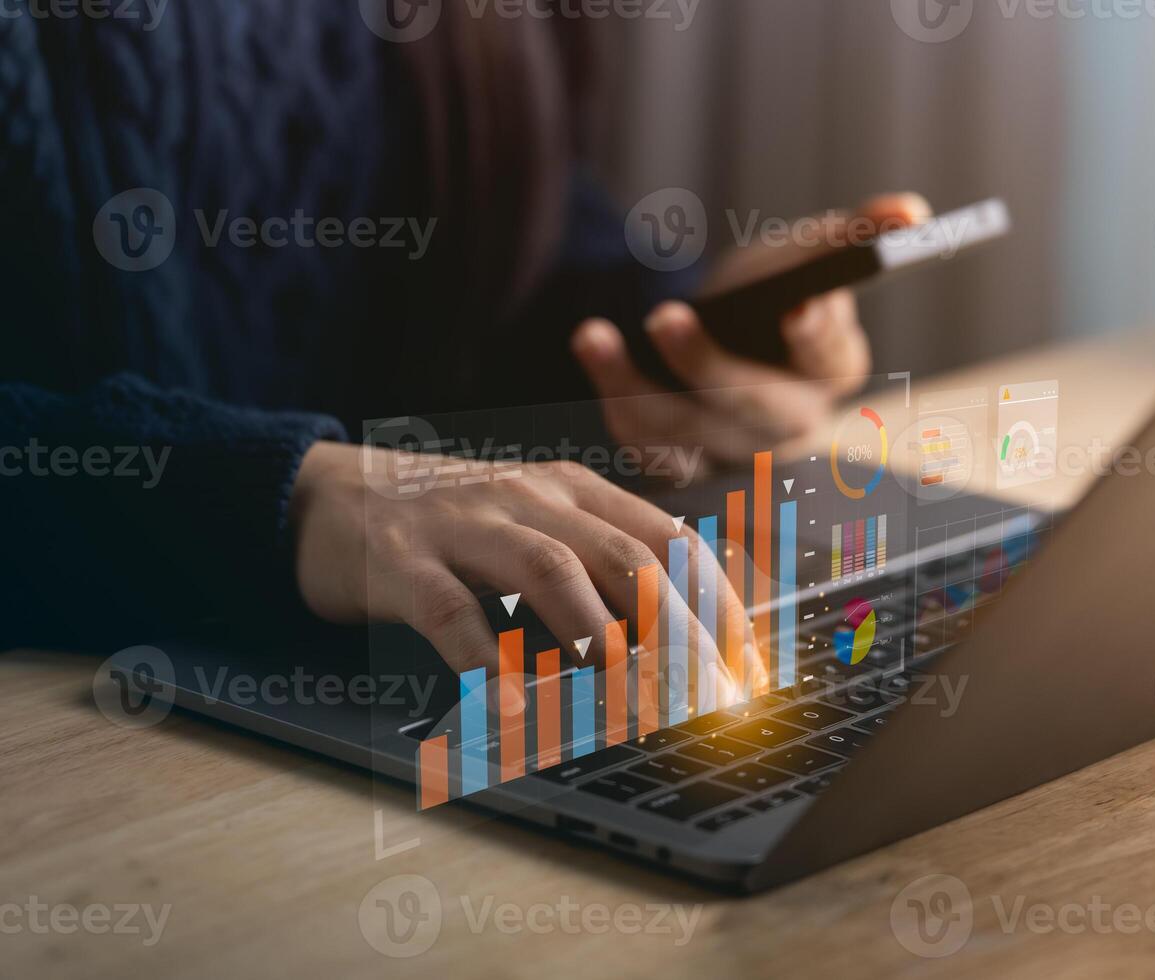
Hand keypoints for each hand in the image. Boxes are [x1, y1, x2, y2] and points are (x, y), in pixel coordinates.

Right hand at [289, 441, 764, 703]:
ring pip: (550, 568)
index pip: (670, 537)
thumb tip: (681, 630)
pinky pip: (452, 612)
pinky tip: (508, 704)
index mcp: (573, 492)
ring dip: (596, 631)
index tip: (745, 662)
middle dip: (677, 628)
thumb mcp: (536, 525)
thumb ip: (601, 564)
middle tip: (705, 692)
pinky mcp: (404, 563)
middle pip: (625, 555)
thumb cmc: (452, 526)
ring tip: (626, 684)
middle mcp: (530, 499)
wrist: (330, 493)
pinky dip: (485, 660)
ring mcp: (466, 526)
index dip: (715, 601)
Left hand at [572, 193, 932, 472]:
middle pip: (755, 408)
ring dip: (634, 385)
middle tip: (667, 316)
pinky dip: (611, 397)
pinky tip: (592, 349)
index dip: (820, 335)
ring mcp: (732, 454)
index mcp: (833, 370)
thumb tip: (910, 212)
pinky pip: (642, 445)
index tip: (804, 305)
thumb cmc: (768, 298)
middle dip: (708, 366)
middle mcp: (789, 425)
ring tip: (594, 334)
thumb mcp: (802, 259)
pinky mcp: (679, 466)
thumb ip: (851, 236)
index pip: (832, 360)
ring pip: (685, 433)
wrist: (715, 342)